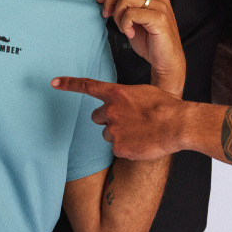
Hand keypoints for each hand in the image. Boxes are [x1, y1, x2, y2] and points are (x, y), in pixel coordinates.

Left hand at [51, 77, 182, 159]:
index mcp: (117, 93)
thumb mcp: (144, 93)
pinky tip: (141, 143)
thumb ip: (127, 97)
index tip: (54, 82)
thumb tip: (124, 104)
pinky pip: (117, 149)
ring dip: (119, 134)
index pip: (88, 86)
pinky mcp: (119, 148)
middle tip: (127, 121)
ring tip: (139, 132)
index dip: (69, 84)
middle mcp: (111, 111)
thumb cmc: (166, 107)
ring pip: (108, 134)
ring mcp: (113, 130)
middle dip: (108, 119)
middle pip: (97, 116)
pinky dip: (127, 148)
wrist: (177, 125)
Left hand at [98, 0, 185, 95]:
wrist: (167, 61)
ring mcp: (161, 6)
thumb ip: (126, 6)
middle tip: (106, 14)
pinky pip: (131, 14)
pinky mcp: (160, 19)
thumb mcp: (135, 19)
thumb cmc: (150, 41)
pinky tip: (130, 33)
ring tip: (123, 28)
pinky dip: (125, 24)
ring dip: (118, 15)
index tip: (101, 3)